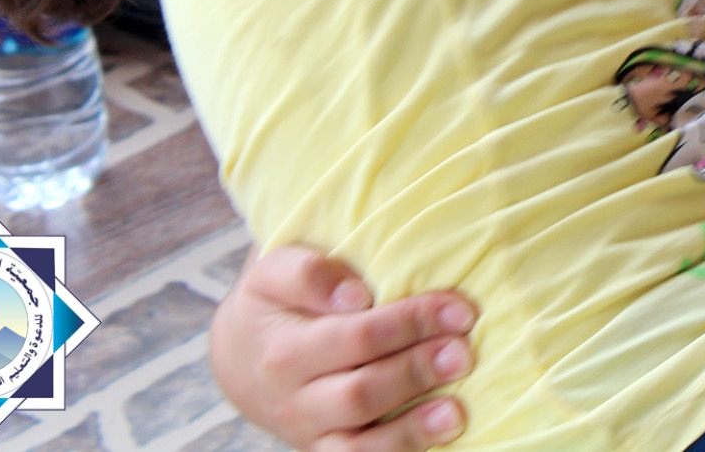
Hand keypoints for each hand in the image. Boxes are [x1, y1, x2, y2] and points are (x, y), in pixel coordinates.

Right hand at [209, 246, 479, 450]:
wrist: (240, 357)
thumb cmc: (275, 302)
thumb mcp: (275, 270)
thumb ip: (309, 273)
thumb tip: (356, 295)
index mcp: (285, 349)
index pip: (355, 336)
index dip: (409, 323)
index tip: (460, 309)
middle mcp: (295, 399)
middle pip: (361, 392)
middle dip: (417, 373)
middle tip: (464, 352)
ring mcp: (310, 432)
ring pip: (358, 445)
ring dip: (412, 429)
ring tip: (456, 412)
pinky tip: (437, 438)